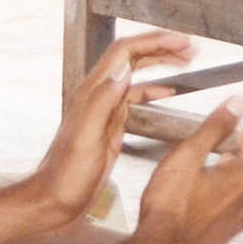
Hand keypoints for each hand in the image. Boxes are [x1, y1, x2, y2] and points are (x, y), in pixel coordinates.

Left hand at [24, 31, 196, 231]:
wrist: (53, 202)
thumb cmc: (66, 176)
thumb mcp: (86, 138)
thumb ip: (103, 101)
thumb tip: (124, 68)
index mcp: (93, 93)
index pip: (125, 52)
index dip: (154, 41)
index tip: (180, 42)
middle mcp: (98, 95)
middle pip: (132, 57)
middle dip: (161, 47)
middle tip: (189, 48)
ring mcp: (104, 109)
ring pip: (135, 73)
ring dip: (160, 62)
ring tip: (185, 61)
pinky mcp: (110, 124)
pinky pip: (134, 96)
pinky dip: (154, 89)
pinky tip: (169, 93)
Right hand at [129, 97, 242, 243]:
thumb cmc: (169, 209)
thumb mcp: (187, 156)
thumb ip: (214, 128)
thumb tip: (237, 104)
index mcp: (239, 180)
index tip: (239, 132)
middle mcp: (242, 205)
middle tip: (229, 155)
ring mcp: (232, 228)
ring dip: (237, 188)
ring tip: (215, 180)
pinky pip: (231, 222)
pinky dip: (225, 210)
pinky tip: (204, 209)